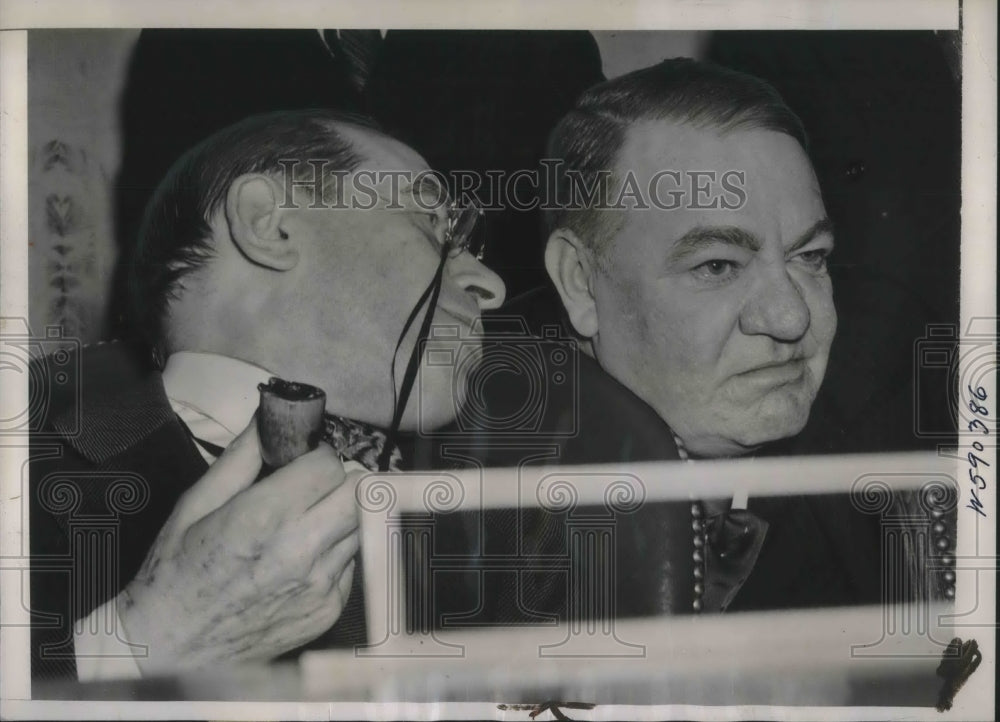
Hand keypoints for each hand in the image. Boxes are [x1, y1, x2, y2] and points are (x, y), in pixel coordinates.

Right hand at [117, 417, 359, 671]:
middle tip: (312, 486)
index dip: (316, 456)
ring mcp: (319, 585)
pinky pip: (351, 563)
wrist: (169, 648)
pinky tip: (300, 559)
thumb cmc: (174, 574)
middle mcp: (300, 551)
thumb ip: (240, 458)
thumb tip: (268, 419)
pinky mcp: (327, 610)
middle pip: (358, 492)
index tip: (301, 461)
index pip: (329, 465)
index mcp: (264, 517)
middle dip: (339, 481)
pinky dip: (334, 553)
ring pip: (360, 526)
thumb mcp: (195, 505)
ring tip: (304, 523)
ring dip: (340, 516)